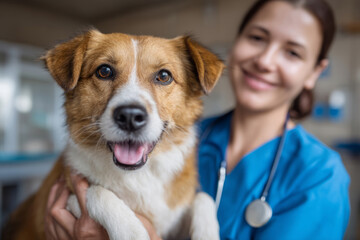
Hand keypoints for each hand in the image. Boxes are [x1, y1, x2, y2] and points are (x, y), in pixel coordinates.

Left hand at [45, 174, 161, 239]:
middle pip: (58, 205)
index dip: (77, 178)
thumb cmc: (127, 239)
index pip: (80, 193)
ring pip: (51, 216)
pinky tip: (55, 205)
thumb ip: (122, 206)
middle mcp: (76, 232)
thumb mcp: (131, 223)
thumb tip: (120, 189)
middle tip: (64, 176)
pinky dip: (50, 214)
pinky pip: (49, 228)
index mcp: (91, 224)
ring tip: (59, 187)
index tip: (77, 169)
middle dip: (59, 188)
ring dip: (53, 199)